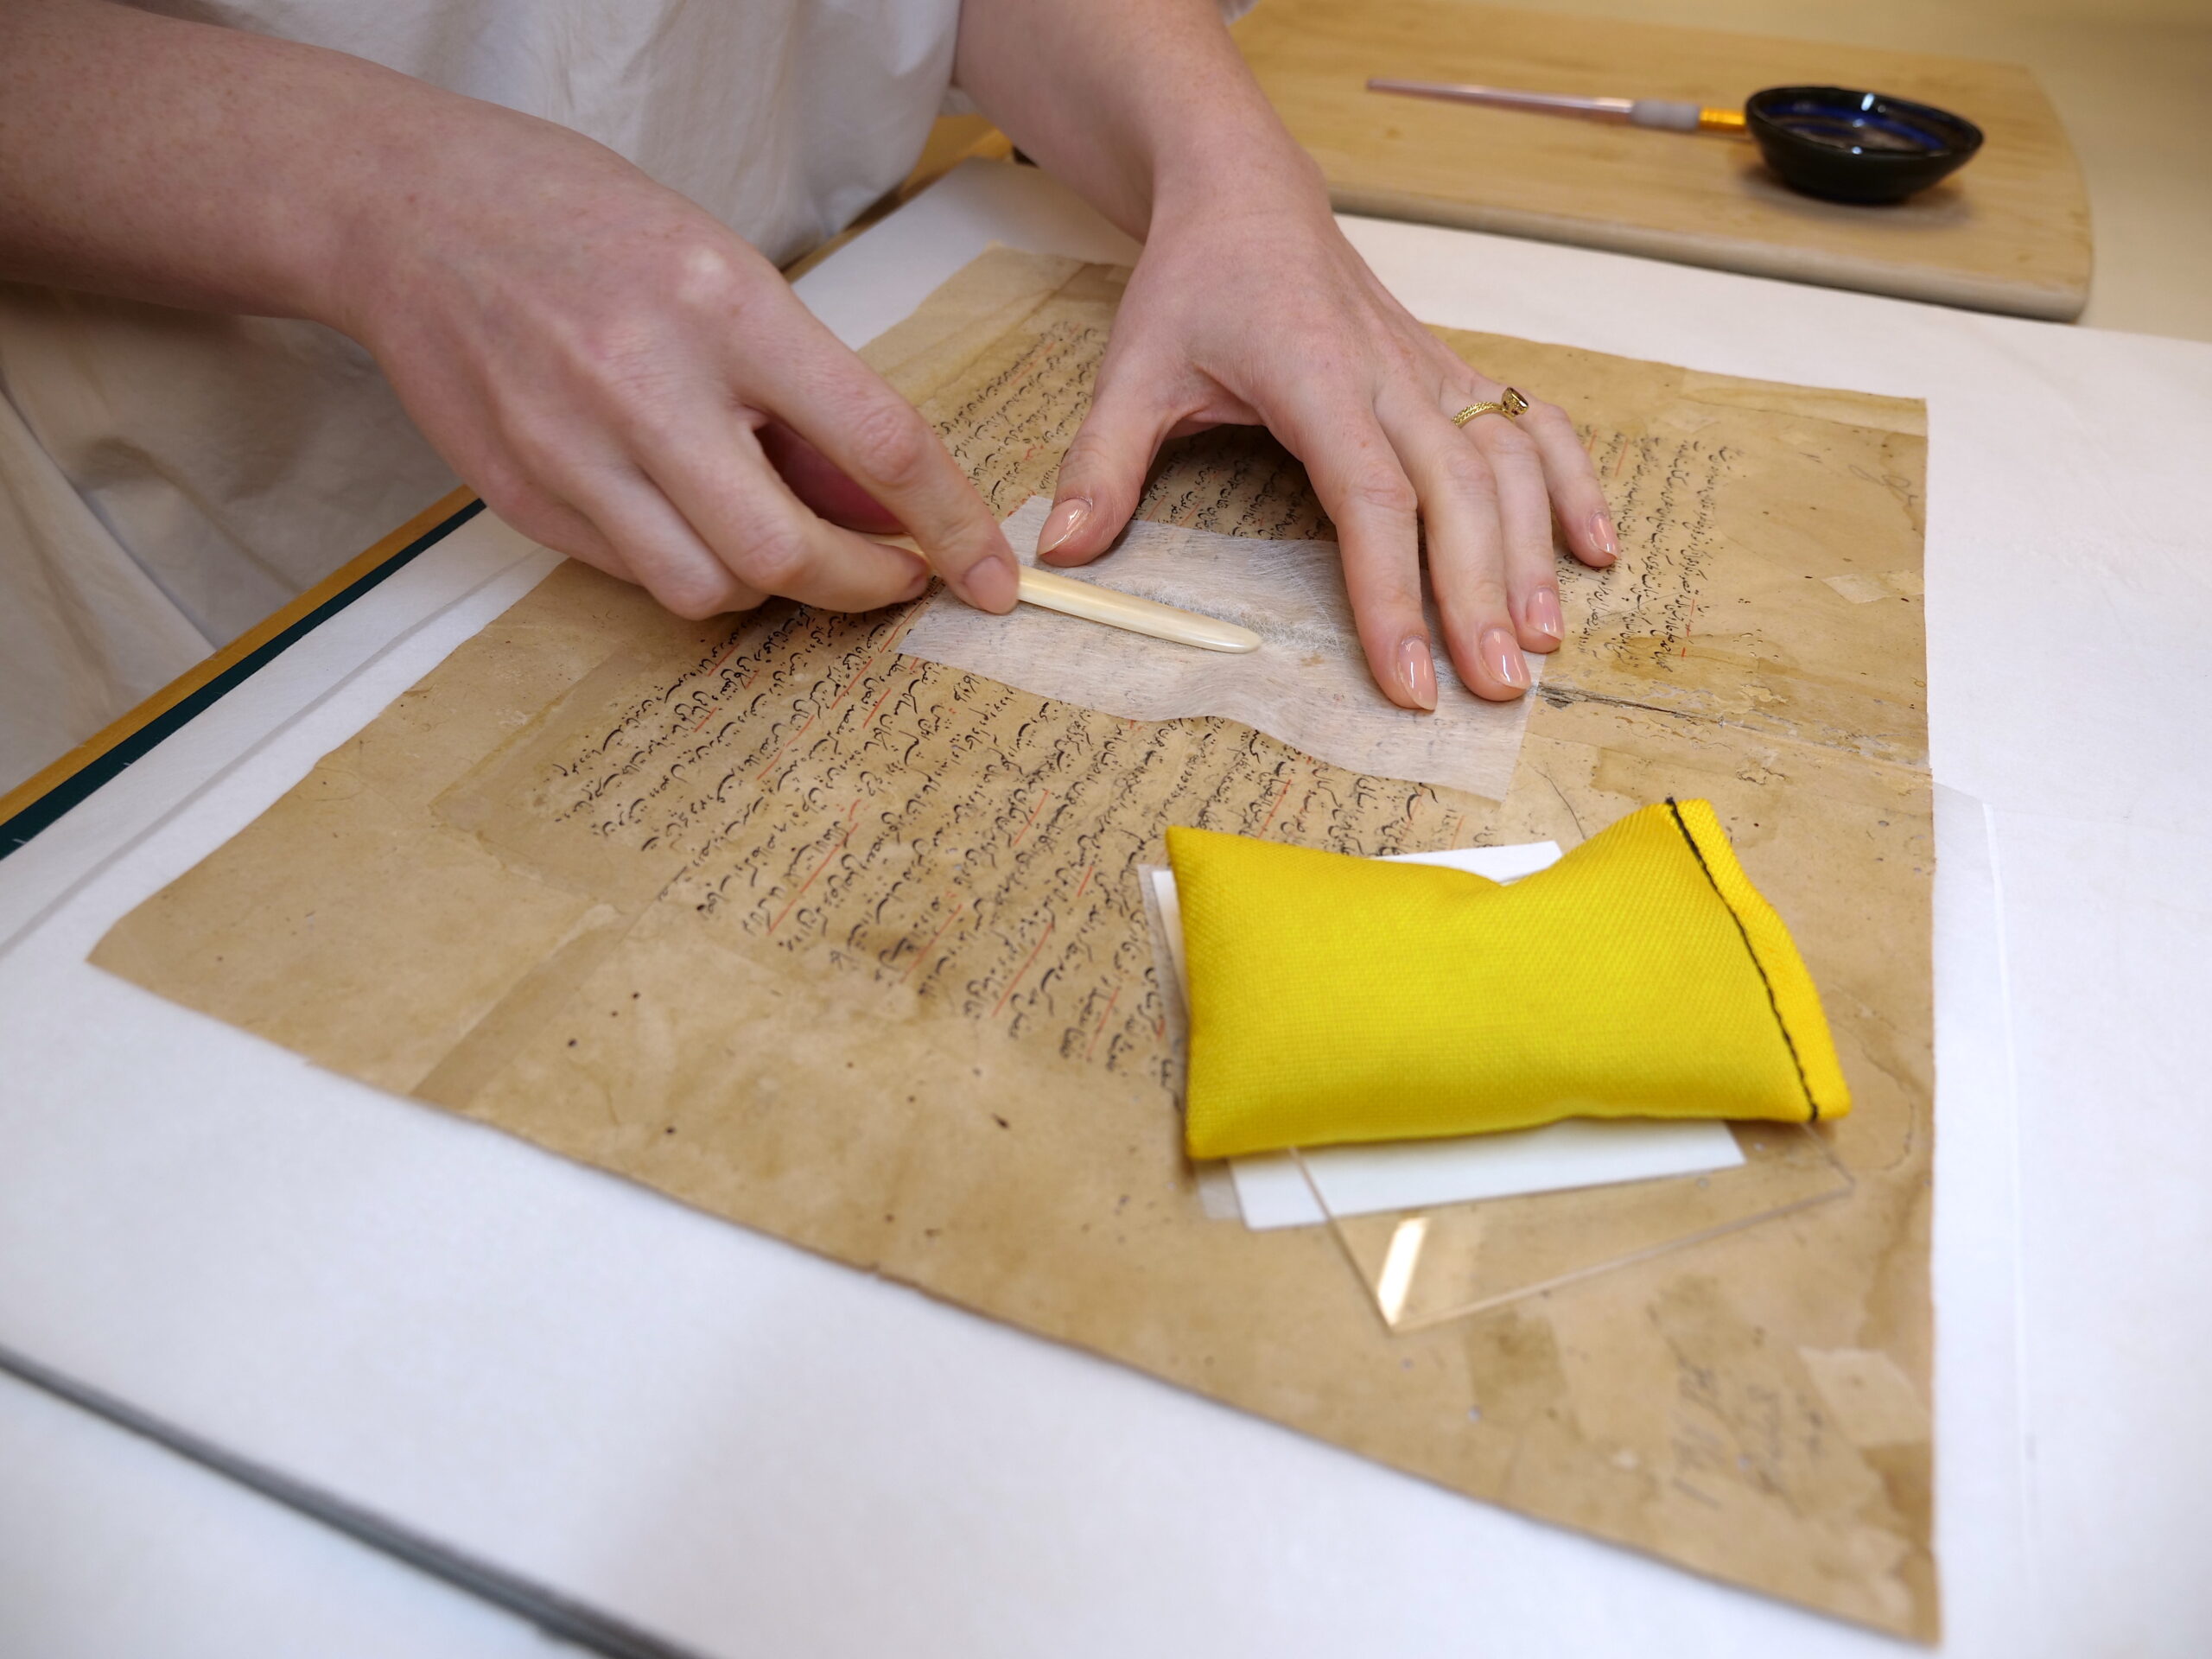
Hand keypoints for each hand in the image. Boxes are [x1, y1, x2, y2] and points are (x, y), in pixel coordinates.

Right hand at [338, 115, 1017, 620]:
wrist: (409, 210)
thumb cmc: (583, 223)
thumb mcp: (725, 271)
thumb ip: (806, 391)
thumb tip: (887, 508)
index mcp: (723, 307)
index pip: (877, 441)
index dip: (950, 525)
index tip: (985, 572)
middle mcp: (644, 384)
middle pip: (785, 552)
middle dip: (861, 587)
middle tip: (891, 578)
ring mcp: (571, 450)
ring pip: (708, 591)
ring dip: (769, 588)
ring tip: (776, 539)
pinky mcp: (522, 496)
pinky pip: (635, 578)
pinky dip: (687, 566)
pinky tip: (687, 516)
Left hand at [1035, 179, 1615, 707]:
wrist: (1247, 195)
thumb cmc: (1194, 285)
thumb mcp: (1130, 370)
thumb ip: (1100, 465)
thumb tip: (1060, 556)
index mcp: (1313, 376)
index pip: (1369, 496)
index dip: (1393, 590)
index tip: (1406, 677)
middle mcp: (1390, 374)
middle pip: (1456, 492)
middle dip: (1481, 595)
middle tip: (1496, 689)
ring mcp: (1431, 372)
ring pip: (1507, 461)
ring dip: (1533, 552)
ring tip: (1542, 643)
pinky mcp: (1452, 373)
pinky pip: (1532, 423)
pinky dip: (1570, 483)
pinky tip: (1594, 549)